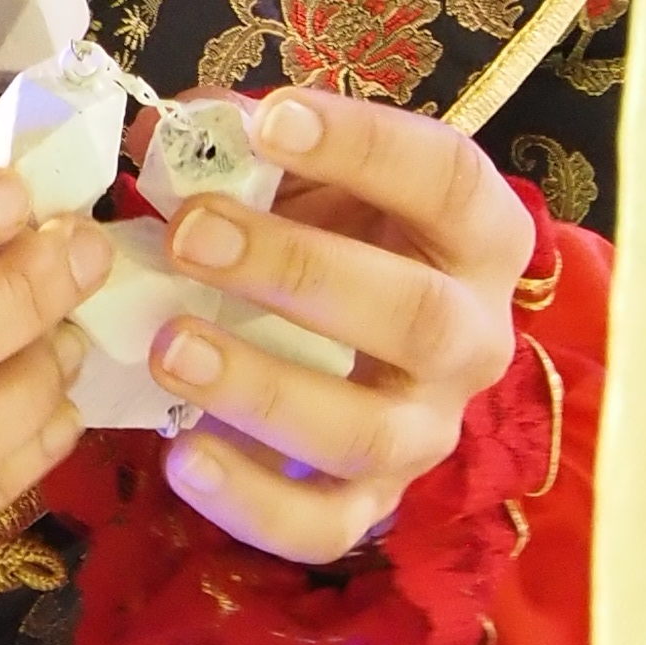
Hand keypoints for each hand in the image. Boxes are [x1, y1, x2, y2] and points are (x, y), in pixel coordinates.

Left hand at [141, 92, 532, 566]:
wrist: (353, 335)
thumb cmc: (330, 229)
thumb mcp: (302, 171)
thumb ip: (242, 143)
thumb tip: (168, 132)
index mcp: (477, 235)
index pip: (448, 180)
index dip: (364, 146)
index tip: (270, 119)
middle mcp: (472, 338)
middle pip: (414, 316)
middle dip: (296, 272)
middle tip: (193, 234)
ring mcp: (427, 429)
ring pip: (368, 431)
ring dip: (264, 388)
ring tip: (170, 347)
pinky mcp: (374, 500)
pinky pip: (326, 525)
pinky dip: (253, 504)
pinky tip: (182, 456)